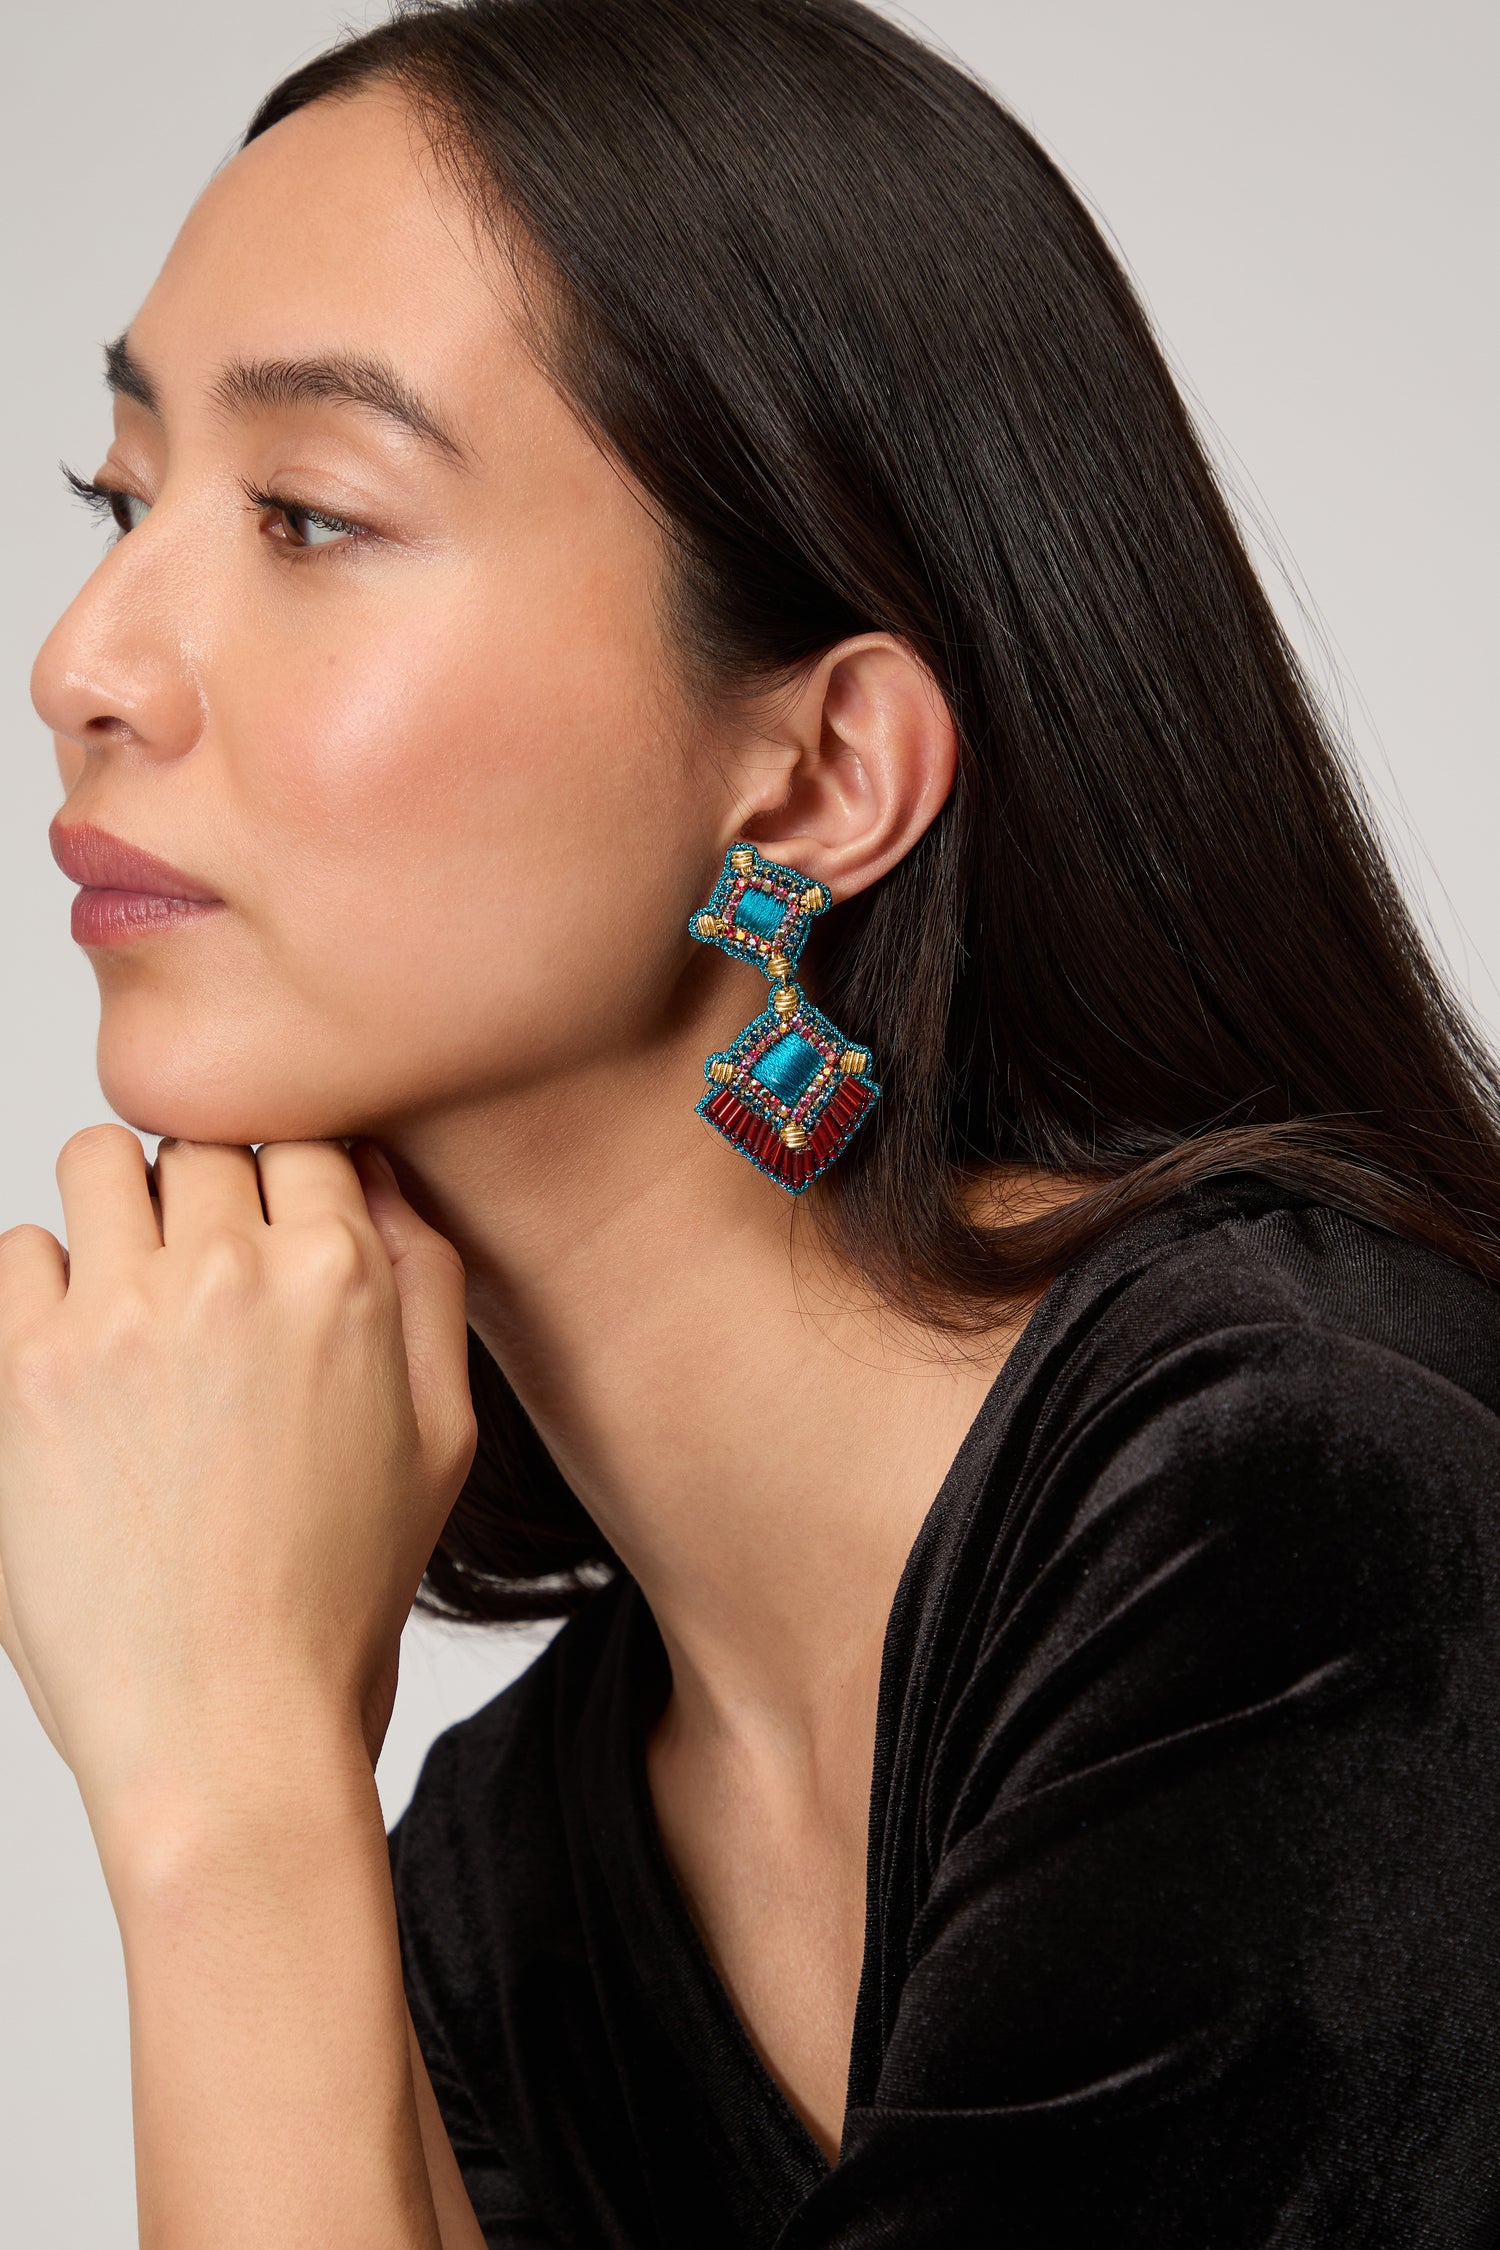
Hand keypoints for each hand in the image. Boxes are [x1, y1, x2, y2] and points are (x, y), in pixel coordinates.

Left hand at [0, 1129, 475, 1833]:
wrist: (227, 1724)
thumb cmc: (338, 1593)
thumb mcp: (441, 1435)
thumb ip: (426, 1284)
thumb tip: (378, 1177)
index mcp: (341, 1278)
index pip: (304, 1131)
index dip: (289, 1174)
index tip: (275, 1221)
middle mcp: (228, 1273)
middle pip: (202, 1138)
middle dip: (207, 1190)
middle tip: (207, 1277)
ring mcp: (118, 1316)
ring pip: (98, 1160)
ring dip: (119, 1206)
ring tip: (133, 1288)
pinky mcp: (25, 1370)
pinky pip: (17, 1250)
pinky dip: (45, 1283)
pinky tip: (82, 1355)